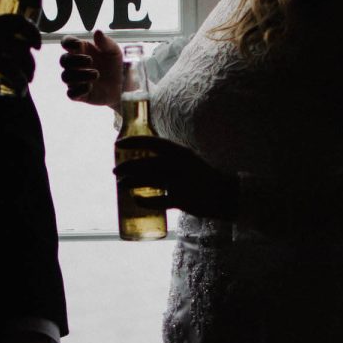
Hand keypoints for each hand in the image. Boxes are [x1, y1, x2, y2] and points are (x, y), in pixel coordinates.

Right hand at [60, 29, 122, 107]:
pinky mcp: (79, 94)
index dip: (68, 42)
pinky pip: (70, 94)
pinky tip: (90, 87)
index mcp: (81, 50)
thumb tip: (97, 32)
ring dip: (80, 75)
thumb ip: (106, 42)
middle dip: (75, 60)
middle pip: (63, 60)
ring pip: (65, 77)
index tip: (78, 44)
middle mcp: (75, 65)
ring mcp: (76, 80)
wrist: (123, 86)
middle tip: (91, 61)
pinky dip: (78, 90)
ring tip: (96, 74)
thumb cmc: (114, 64)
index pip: (66, 43)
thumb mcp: (114, 51)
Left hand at [115, 135, 239, 220]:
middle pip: (147, 163)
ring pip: (149, 180)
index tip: (119, 144)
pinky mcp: (182, 200)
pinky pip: (159, 201)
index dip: (134, 142)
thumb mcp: (188, 159)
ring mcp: (181, 183)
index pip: (154, 142)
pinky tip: (136, 199)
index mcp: (181, 152)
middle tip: (115, 170)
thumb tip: (145, 157)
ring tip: (120, 184)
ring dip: (131, 182)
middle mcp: (180, 165)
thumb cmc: (203, 176)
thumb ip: (170, 157)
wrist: (226, 194)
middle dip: (128, 166)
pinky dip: (145, 201)